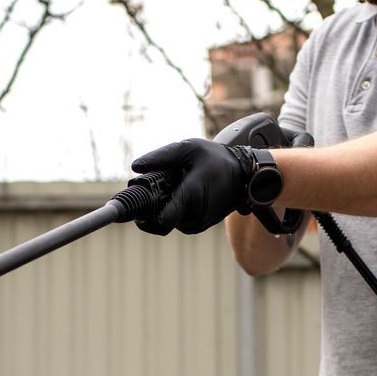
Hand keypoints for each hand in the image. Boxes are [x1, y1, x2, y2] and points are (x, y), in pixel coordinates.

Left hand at [129, 138, 252, 234]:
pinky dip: (173, 210)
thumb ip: (162, 156)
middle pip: (159, 220)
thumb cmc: (215, 159)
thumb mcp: (189, 148)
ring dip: (163, 207)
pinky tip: (180, 194)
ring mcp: (196, 224)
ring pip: (167, 222)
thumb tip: (136, 167)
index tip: (134, 206)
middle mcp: (194, 216)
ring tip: (173, 187)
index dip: (143, 216)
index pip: (162, 220)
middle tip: (156, 186)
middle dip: (152, 206)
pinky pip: (177, 221)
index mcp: (191, 197)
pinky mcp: (198, 227)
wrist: (242, 175)